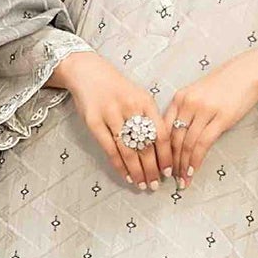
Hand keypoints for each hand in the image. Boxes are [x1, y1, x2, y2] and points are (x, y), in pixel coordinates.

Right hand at [49, 51, 169, 190]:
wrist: (89, 73)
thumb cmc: (118, 89)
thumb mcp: (139, 97)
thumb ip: (150, 119)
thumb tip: (162, 151)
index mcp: (145, 102)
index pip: (161, 134)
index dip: (166, 155)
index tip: (169, 171)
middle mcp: (130, 107)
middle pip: (145, 145)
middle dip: (152, 169)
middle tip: (156, 184)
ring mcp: (111, 114)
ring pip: (128, 150)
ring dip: (137, 171)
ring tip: (143, 184)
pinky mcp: (94, 122)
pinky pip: (110, 149)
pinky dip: (119, 165)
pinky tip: (126, 175)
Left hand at [159, 47, 257, 183]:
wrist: (250, 71)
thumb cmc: (226, 82)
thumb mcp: (199, 92)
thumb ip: (187, 110)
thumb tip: (178, 135)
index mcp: (180, 97)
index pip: (163, 128)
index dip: (160, 149)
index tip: (159, 164)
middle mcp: (188, 103)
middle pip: (173, 138)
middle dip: (169, 162)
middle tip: (169, 178)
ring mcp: (204, 111)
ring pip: (187, 144)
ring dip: (183, 165)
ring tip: (182, 179)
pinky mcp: (221, 118)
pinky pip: (203, 144)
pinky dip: (196, 160)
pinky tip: (193, 170)